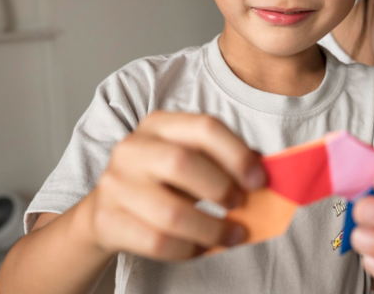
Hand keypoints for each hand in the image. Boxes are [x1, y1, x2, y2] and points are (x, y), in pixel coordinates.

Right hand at [80, 111, 265, 259]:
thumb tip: (267, 172)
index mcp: (159, 124)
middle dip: (221, 188)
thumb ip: (225, 161)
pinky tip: (202, 247)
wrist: (106, 209)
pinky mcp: (106, 220)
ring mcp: (115, 184)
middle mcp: (132, 148)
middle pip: (182, 163)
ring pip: (170, 213)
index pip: (205, 127)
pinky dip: (188, 249)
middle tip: (240, 204)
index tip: (260, 180)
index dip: (238, 154)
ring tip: (232, 234)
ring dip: (211, 229)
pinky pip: (156, 242)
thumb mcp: (192, 161)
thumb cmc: (162, 182)